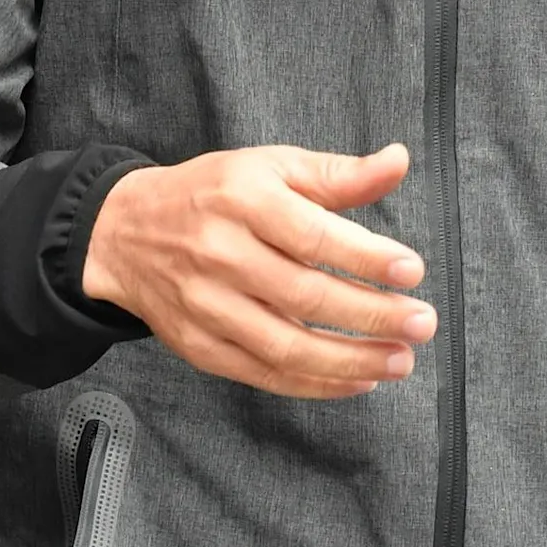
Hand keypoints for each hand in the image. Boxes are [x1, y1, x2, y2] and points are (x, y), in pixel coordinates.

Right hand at [81, 143, 435, 400]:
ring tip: (400, 360)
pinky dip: (316, 385)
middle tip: (422, 323)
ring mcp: (207, 306)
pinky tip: (359, 379)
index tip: (412, 271)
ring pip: (286, 346)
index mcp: (242, 200)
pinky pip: (264, 374)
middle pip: (305, 295)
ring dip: (351, 359)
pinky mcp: (200, 346)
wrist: (125, 234)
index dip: (366, 257)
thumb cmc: (212, 195)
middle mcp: (220, 254)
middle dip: (371, 315)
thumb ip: (337, 174)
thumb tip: (398, 162)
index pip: (313, 235)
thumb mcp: (271, 167)